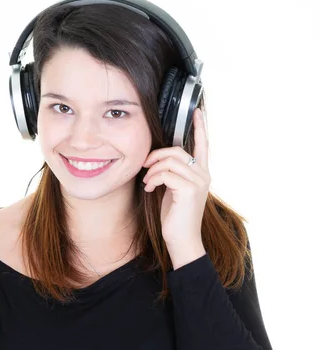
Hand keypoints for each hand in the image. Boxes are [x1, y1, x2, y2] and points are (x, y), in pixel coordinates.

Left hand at [142, 108, 209, 268]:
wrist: (181, 239)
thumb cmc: (174, 215)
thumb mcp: (173, 189)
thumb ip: (171, 172)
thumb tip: (156, 159)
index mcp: (201, 173)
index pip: (203, 144)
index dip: (200, 126)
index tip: (196, 110)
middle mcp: (204, 175)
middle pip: (178, 150)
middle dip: (157, 155)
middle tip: (145, 166)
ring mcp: (199, 182)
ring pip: (171, 160)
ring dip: (153, 169)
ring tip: (147, 181)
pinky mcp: (190, 190)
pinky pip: (166, 173)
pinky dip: (153, 179)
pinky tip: (149, 188)